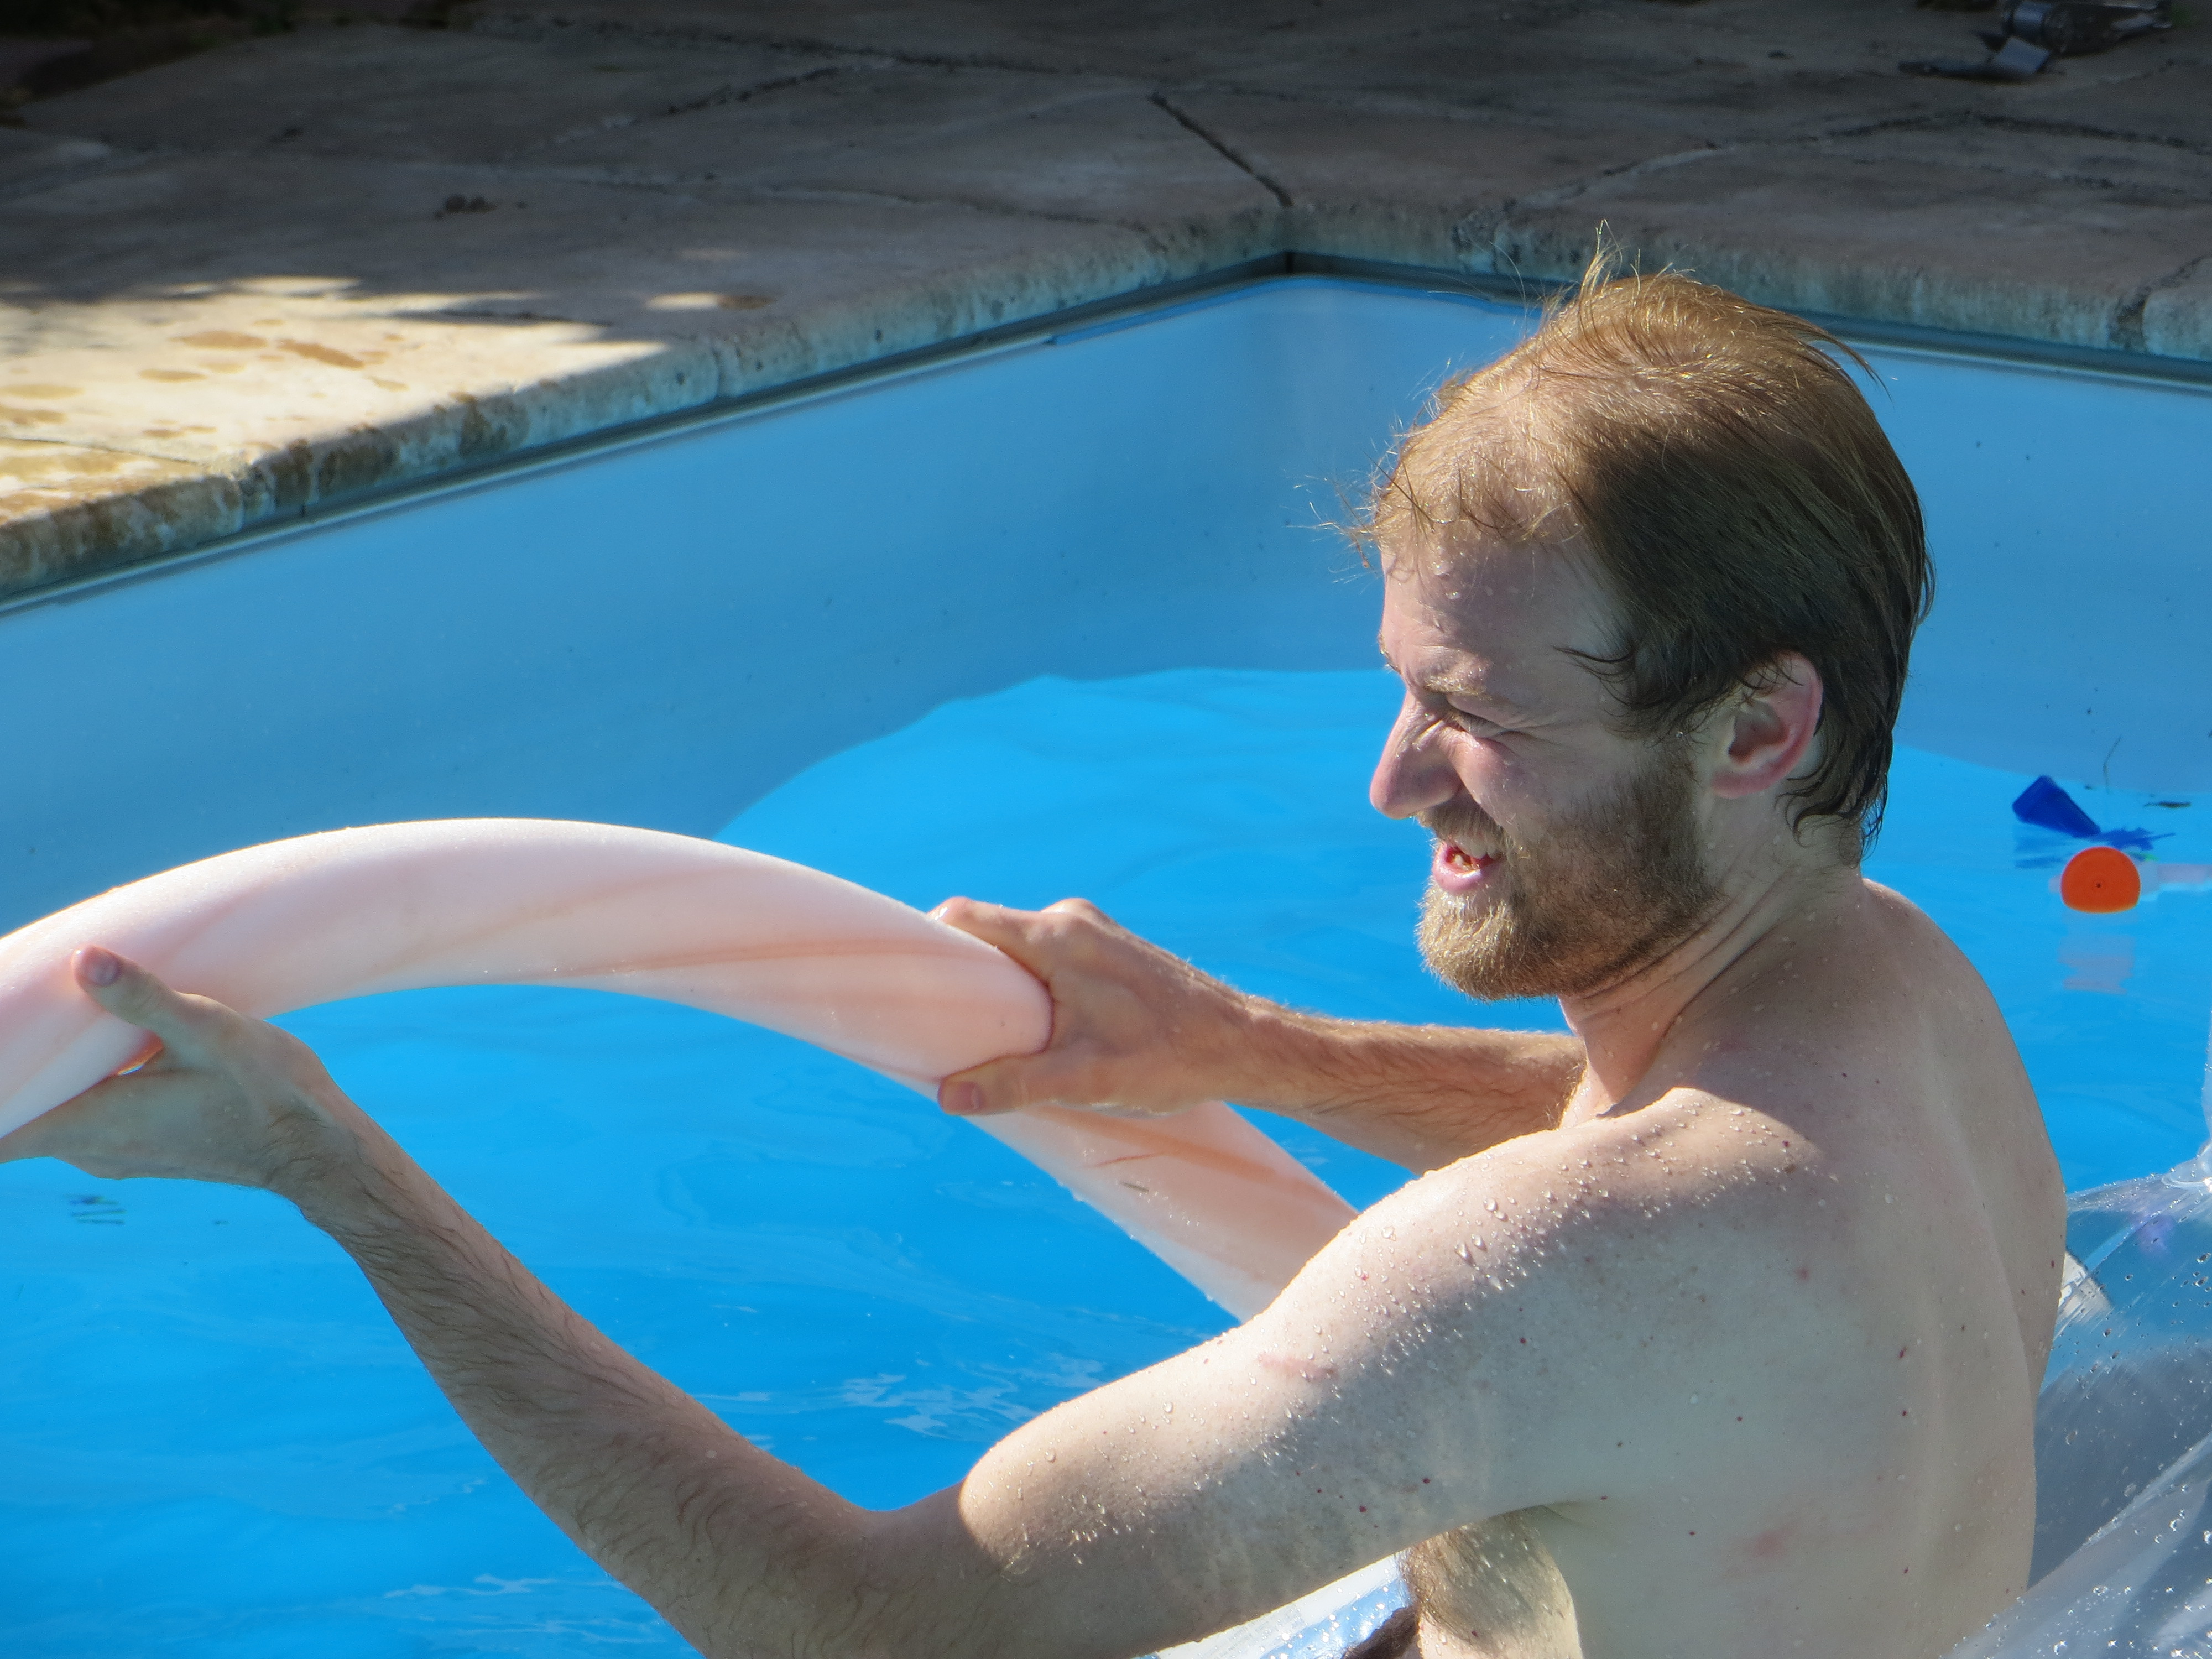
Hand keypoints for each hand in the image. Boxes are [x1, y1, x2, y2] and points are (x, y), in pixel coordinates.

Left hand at [0, 947, 365, 1197]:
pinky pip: (86, 1122)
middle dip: (14, 1071)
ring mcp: (118, 1154)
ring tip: (63, 1025)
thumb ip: (143, 996)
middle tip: (24, 1015)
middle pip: (17, 1118)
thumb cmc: (266, 1093)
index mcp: (91, 1126)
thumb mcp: (208, 1031)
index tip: (4, 1047)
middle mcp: (93, 1150)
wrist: (317, 1147)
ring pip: (53, 1118)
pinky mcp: (145, 1149)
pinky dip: (80, 1090)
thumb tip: (86, 958)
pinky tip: (108, 1052)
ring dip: (51, 1079)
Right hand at [929, 897, 1267, 1118]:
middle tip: (939, 1020)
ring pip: (1022, 947)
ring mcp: (1097, 932)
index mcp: (1057, 937)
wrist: (1245, 1046)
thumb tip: (948, 1096)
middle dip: (960, 973)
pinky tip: (1037, 1029)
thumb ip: (1014, 1084)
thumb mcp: (1085, 1079)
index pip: (966, 917)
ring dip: (1000, 983)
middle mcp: (1073, 921)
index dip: (924, 941)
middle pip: (990, 933)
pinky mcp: (1113, 951)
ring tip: (988, 1035)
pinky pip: (1051, 956)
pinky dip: (1032, 984)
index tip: (903, 978)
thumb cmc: (1170, 1058)